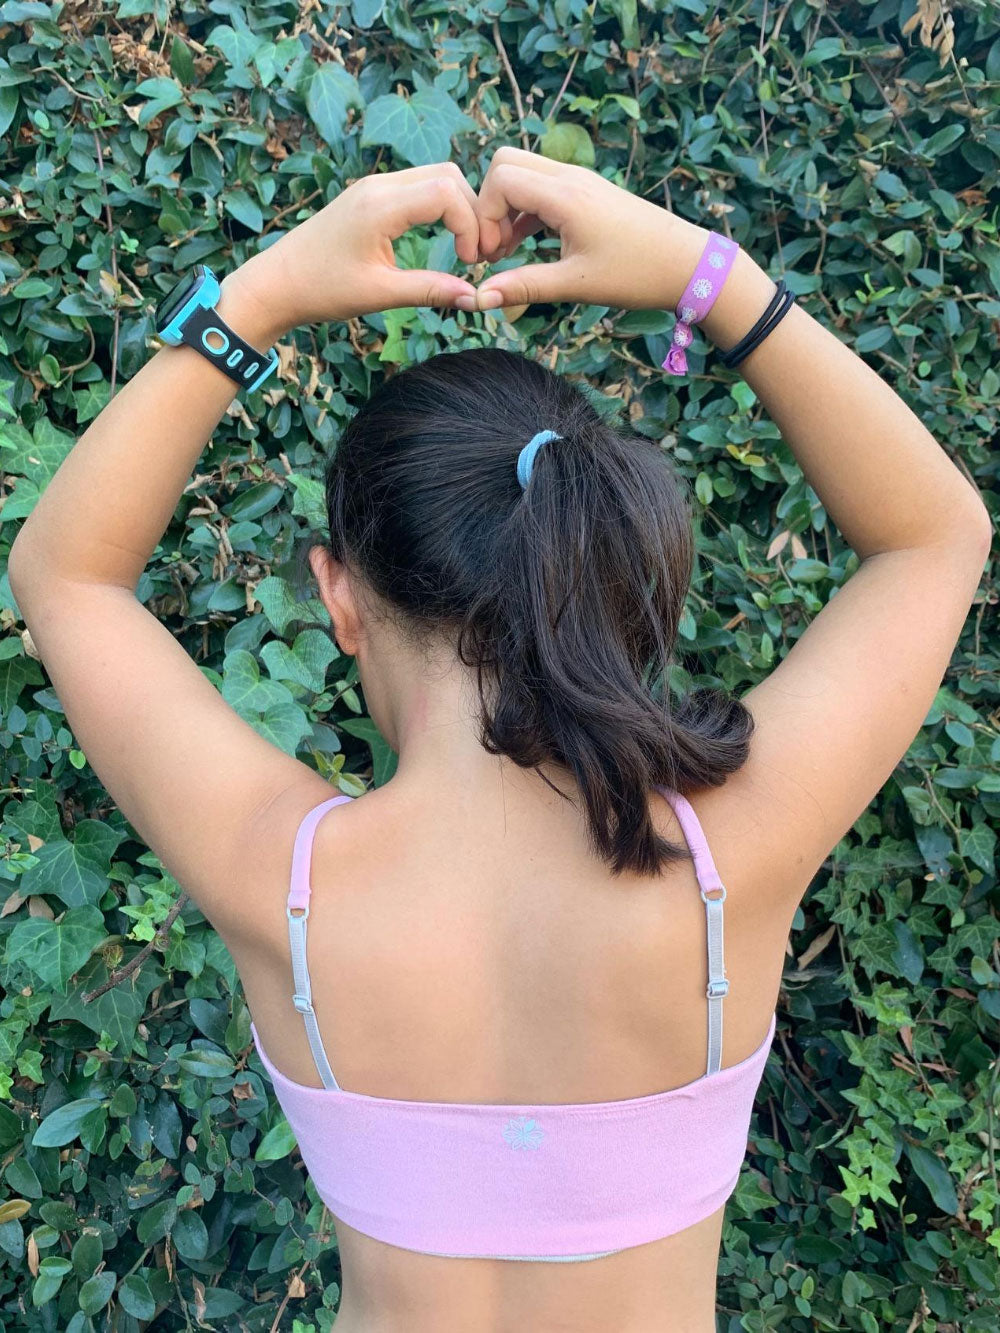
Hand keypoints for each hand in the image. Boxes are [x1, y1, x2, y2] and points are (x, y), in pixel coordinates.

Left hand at [230, 162, 482, 336]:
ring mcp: (373, 186)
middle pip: (448, 175)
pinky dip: (438, 205)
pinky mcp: (369, 195)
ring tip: (461, 246)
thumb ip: (430, 290)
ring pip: (434, 177)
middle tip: (475, 252)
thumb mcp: (380, 294)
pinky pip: (416, 187)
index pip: (447, 192)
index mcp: (380, 205)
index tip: (470, 261)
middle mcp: (379, 185)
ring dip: (456, 206)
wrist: (277, 282)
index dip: (470, 225)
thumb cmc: (322, 289)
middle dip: (471, 211)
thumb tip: (473, 297)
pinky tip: (440, 236)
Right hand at [473, 146, 713, 312]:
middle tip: (494, 248)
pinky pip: (542, 188)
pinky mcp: (588, 193)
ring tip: (506, 254)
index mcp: (565, 196)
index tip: (490, 256)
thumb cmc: (636, 273)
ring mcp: (580, 182)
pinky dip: (525, 211)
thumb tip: (480, 300)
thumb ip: (524, 286)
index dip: (484, 215)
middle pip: (505, 163)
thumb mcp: (575, 284)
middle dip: (489, 203)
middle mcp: (570, 178)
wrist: (686, 264)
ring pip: (523, 174)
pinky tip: (526, 246)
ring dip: (506, 208)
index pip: (500, 179)